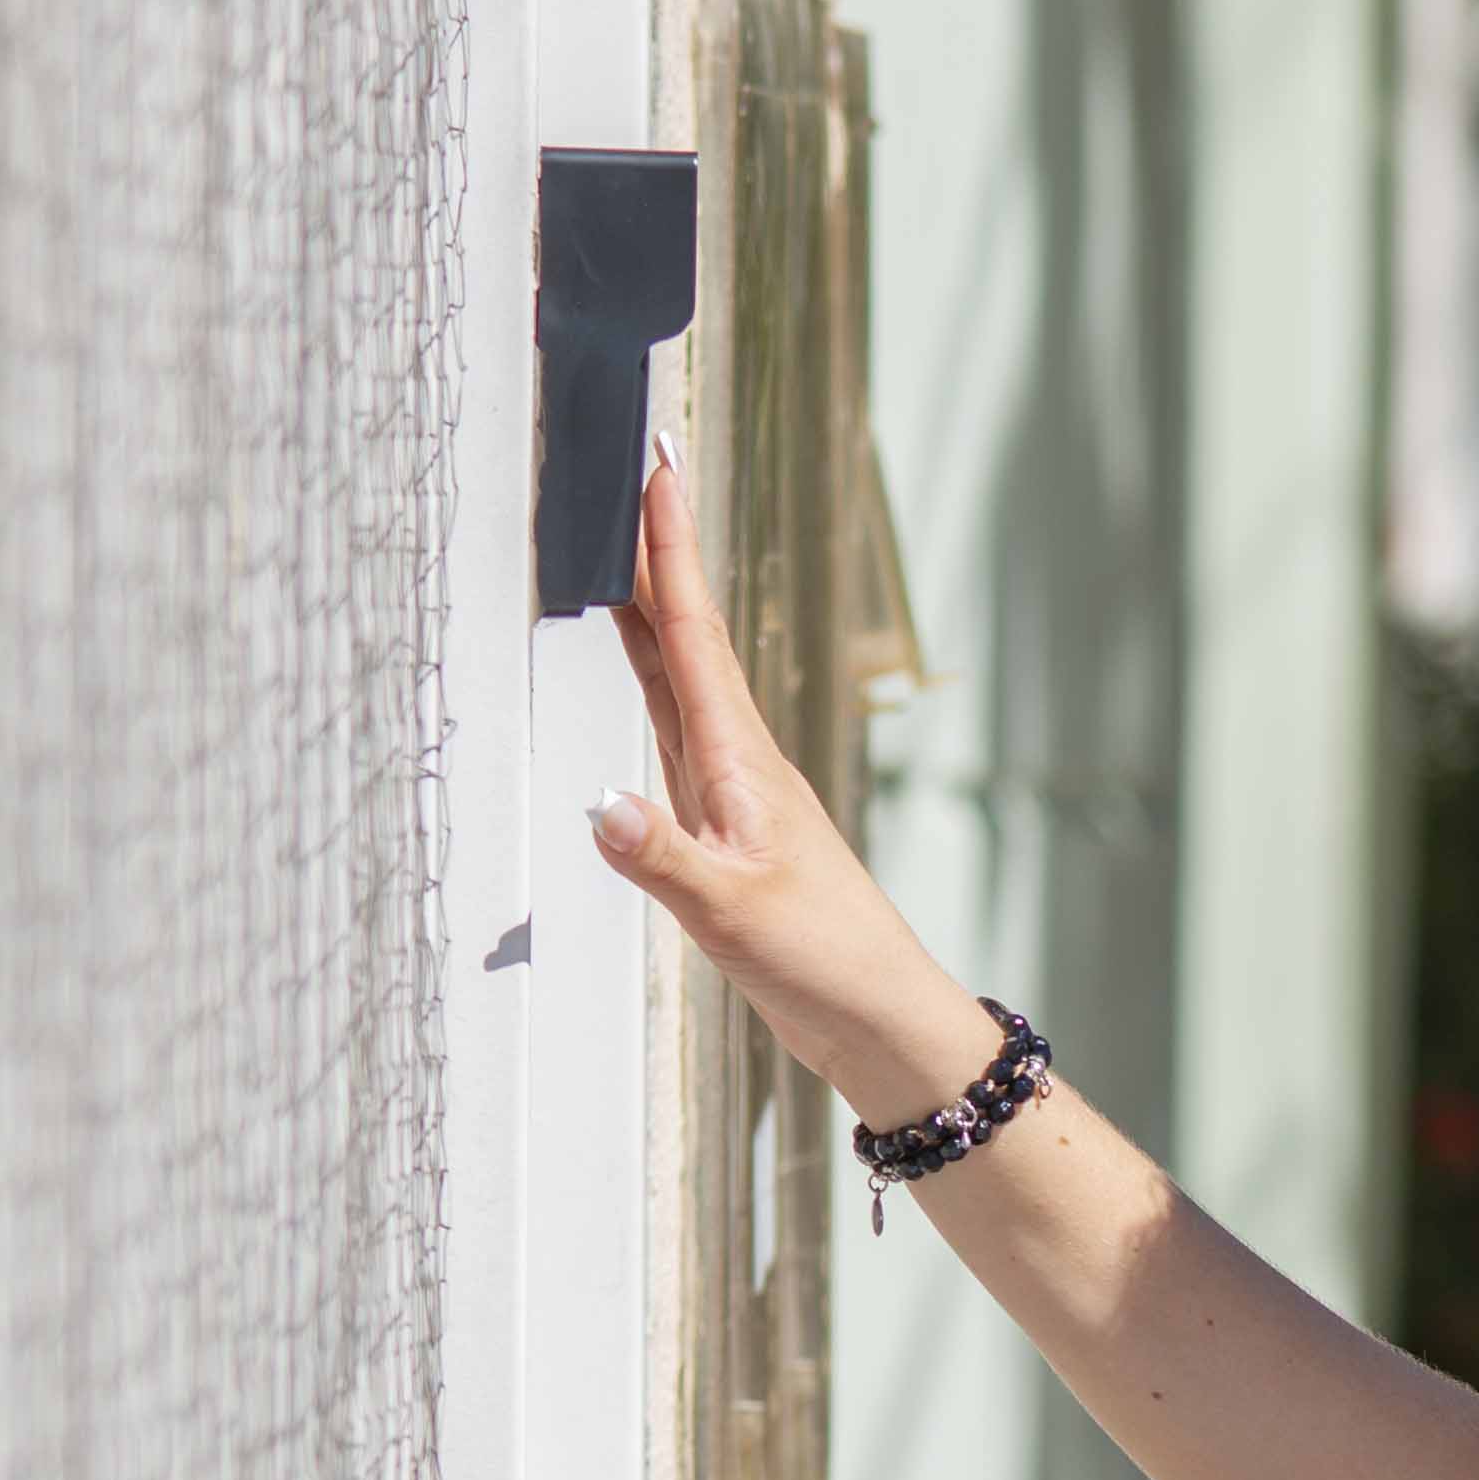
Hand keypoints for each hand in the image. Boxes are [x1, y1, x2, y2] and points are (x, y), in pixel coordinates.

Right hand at [587, 454, 994, 1117]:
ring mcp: (733, 787)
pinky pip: (676, 727)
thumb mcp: (731, 913)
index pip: (692, 629)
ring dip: (648, 605)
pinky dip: (651, 680)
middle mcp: (737, 757)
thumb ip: (662, 859)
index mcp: (739, 759)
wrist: (879, 1016)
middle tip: (629, 471)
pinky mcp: (728, 824)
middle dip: (654, 550)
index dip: (667, 546)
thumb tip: (599, 803)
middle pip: (684, 631)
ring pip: (679, 673)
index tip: (655, 463)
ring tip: (614, 545)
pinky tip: (637, 670)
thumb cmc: (824, 961)